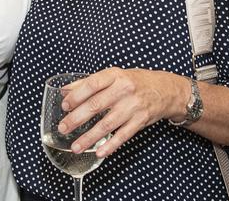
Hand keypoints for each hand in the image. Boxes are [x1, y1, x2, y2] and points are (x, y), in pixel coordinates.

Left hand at [56, 67, 184, 158]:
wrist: (164, 90)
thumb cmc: (135, 82)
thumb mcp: (114, 76)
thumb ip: (89, 82)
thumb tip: (65, 91)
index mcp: (115, 76)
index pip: (92, 84)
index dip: (76, 96)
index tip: (64, 106)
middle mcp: (124, 90)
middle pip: (96, 106)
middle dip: (76, 119)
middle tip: (63, 128)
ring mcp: (133, 106)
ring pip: (107, 124)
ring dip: (89, 137)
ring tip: (75, 146)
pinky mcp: (140, 121)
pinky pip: (123, 136)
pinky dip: (110, 145)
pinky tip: (99, 152)